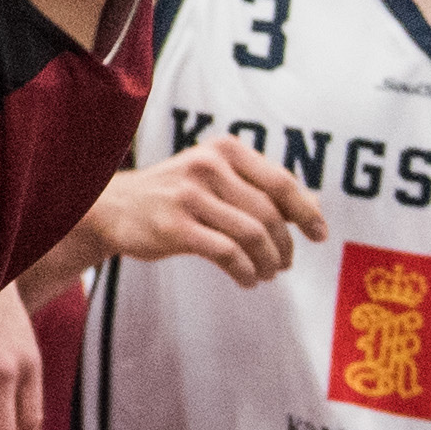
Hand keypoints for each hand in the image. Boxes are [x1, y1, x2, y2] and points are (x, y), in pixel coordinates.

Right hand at [87, 138, 326, 284]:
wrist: (111, 206)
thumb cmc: (173, 194)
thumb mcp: (215, 177)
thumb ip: (260, 187)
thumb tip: (314, 207)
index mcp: (223, 150)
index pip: (280, 182)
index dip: (306, 212)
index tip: (319, 235)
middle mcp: (207, 166)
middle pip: (269, 213)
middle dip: (285, 245)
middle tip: (285, 264)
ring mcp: (189, 196)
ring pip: (252, 235)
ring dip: (268, 262)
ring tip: (266, 274)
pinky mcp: (174, 226)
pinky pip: (227, 253)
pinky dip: (246, 271)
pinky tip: (247, 279)